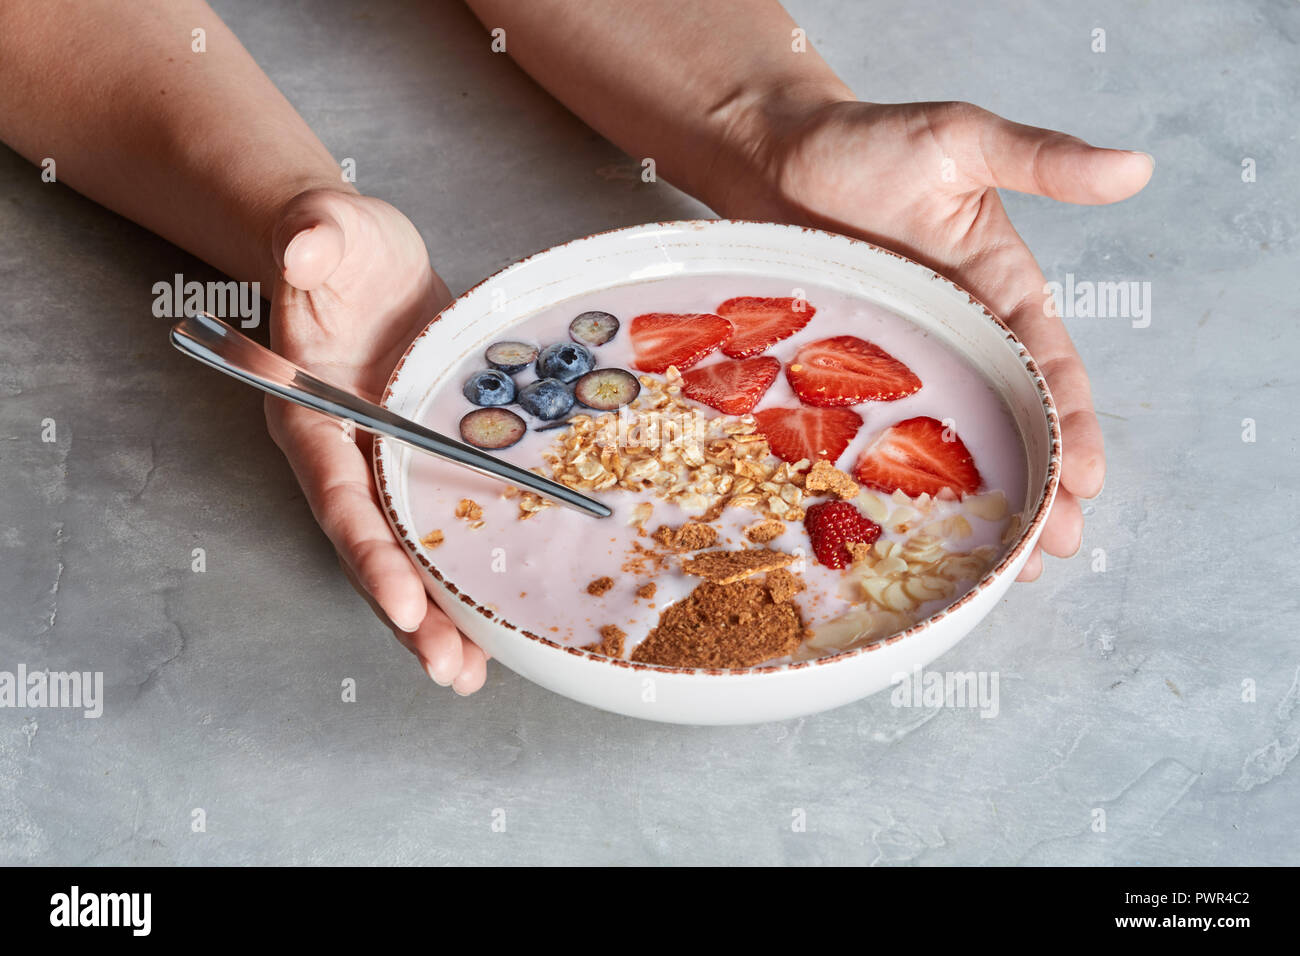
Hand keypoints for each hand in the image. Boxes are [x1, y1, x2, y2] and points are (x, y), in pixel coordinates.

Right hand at [264, 189, 489, 691]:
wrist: (360, 256)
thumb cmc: (334, 243)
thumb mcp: (326, 227)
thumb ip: (312, 235)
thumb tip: (304, 245)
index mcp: (311, 415)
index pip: (339, 493)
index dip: (368, 551)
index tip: (402, 602)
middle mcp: (348, 452)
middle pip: (373, 547)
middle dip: (408, 612)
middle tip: (448, 669)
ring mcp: (387, 461)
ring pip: (409, 551)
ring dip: (438, 612)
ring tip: (469, 673)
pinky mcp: (428, 457)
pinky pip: (445, 521)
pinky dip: (464, 570)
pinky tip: (495, 615)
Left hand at [724, 100, 1152, 578]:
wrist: (774, 153)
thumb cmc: (869, 143)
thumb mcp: (963, 141)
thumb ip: (1042, 159)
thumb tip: (1134, 166)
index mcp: (1002, 293)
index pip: (1051, 370)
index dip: (1073, 428)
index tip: (1086, 481)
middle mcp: (960, 336)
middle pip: (1009, 422)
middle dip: (1038, 486)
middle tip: (1048, 551)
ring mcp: (903, 361)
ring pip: (949, 440)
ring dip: (977, 498)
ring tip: (996, 562)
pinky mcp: (844, 372)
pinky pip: (873, 431)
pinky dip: (892, 479)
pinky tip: (901, 524)